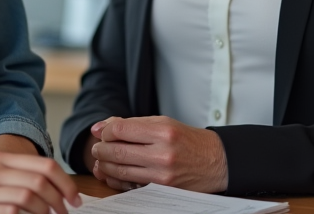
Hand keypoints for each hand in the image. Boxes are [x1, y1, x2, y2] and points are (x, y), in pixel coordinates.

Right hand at [0, 150, 81, 213]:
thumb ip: (18, 174)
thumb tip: (59, 189)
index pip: (43, 165)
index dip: (65, 183)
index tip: (75, 198)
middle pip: (39, 182)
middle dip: (59, 201)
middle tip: (65, 213)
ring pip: (28, 199)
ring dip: (45, 213)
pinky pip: (13, 213)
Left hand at [89, 116, 227, 193]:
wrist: (215, 162)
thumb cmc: (186, 140)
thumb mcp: (162, 123)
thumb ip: (131, 124)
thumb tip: (100, 127)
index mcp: (162, 131)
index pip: (120, 129)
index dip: (105, 130)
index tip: (102, 132)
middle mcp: (162, 154)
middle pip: (117, 151)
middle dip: (101, 149)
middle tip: (97, 147)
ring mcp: (161, 175)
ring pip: (121, 170)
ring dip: (105, 165)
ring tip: (101, 159)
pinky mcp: (161, 190)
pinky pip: (130, 186)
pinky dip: (115, 180)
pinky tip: (111, 173)